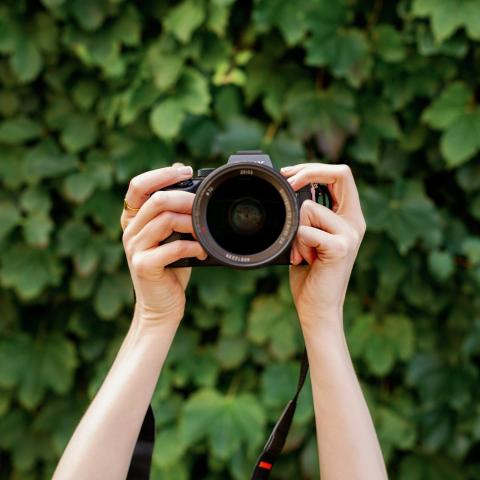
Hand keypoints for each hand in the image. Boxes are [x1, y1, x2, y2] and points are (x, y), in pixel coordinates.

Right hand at [121, 164, 206, 326]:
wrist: (161, 305)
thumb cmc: (170, 268)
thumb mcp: (170, 235)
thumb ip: (173, 212)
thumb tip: (186, 178)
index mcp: (134, 219)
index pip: (138, 186)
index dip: (161, 174)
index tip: (185, 171)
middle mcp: (130, 231)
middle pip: (156, 199)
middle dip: (185, 198)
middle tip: (202, 205)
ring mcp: (134, 248)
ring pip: (164, 220)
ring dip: (191, 222)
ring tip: (203, 231)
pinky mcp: (143, 265)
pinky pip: (172, 247)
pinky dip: (193, 247)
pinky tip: (201, 251)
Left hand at [280, 163, 365, 329]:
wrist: (317, 307)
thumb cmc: (309, 273)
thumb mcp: (309, 236)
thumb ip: (309, 215)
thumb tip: (293, 189)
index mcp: (349, 216)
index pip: (342, 174)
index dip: (315, 168)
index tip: (290, 174)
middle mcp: (355, 222)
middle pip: (340, 173)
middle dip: (308, 173)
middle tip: (288, 182)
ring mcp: (350, 234)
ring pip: (310, 208)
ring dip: (295, 230)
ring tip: (301, 251)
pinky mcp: (340, 248)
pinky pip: (305, 230)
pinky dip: (296, 244)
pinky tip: (303, 260)